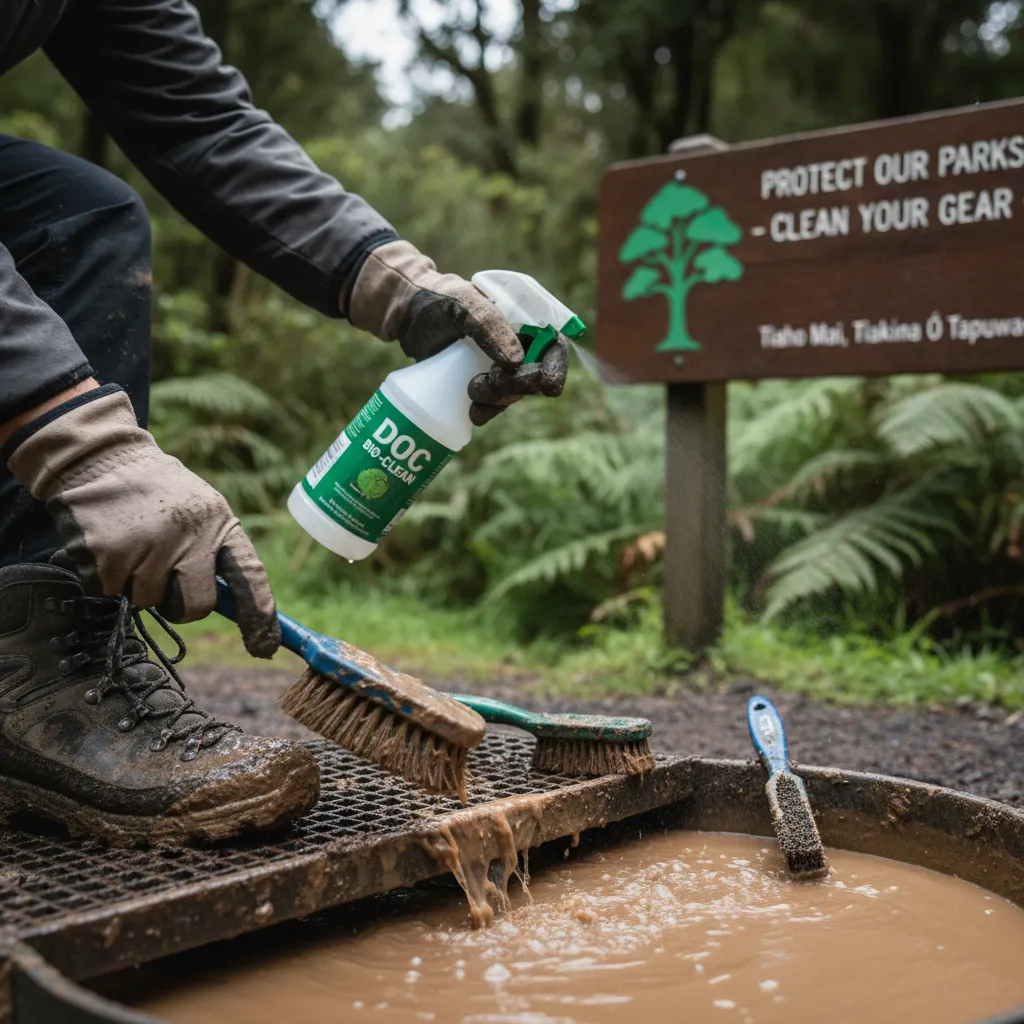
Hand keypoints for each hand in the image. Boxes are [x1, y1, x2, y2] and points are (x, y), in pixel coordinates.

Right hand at [7, 388, 280, 657]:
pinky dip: (107, 577)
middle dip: (181, 605)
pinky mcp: (105, 557)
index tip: (265, 647)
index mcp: (218, 523)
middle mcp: (187, 537)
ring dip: (138, 583)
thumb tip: (235, 606)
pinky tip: (109, 543)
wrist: (101, 457)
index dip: (260, 616)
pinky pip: (110, 593)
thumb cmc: (158, 492)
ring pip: (147, 602)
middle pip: (195, 607)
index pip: (250, 576)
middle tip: (166, 579)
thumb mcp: (201, 509)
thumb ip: (215, 550)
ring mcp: (145, 548)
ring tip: (133, 542)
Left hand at [348, 240, 568, 424]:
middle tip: (493, 379)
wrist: (408, 315)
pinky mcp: (480, 383)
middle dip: (519, 385)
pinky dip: (485, 412)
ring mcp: (498, 367)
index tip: (548, 386)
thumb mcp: (464, 304)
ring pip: (513, 394)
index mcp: (523, 320)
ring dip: (498, 399)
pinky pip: (492, 405)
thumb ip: (490, 326)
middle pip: (535, 375)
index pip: (552, 345)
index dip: (557, 366)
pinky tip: (472, 413)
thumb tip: (517, 361)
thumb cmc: (439, 300)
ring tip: (472, 388)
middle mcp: (516, 345)